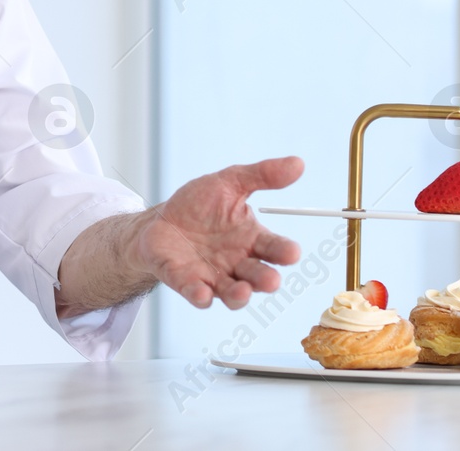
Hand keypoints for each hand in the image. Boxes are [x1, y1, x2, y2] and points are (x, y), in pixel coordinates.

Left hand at [127, 156, 303, 309]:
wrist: (160, 221)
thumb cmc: (199, 206)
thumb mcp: (228, 183)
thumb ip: (261, 176)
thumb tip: (298, 163)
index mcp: (251, 239)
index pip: (274, 248)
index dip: (284, 252)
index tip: (292, 253)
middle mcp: (237, 263)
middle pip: (257, 276)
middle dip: (265, 279)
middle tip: (271, 280)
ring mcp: (212, 276)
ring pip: (232, 293)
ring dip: (239, 295)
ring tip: (242, 292)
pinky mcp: (185, 282)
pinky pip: (195, 293)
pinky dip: (199, 296)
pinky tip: (202, 294)